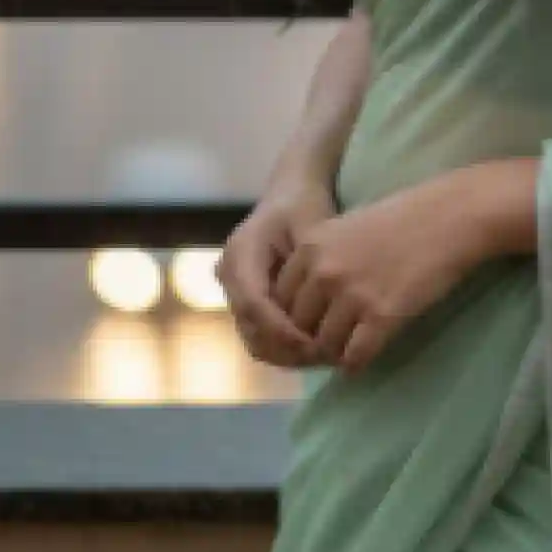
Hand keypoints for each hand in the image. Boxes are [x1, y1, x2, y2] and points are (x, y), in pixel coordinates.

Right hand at [215, 180, 337, 368]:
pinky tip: (314, 349)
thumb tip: (319, 309)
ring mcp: (235, 292)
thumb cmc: (303, 206)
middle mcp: (229, 276)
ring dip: (285, 353)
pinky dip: (284, 347)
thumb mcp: (311, 227)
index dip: (281, 329)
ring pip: (254, 337)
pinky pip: (260, 334)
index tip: (313, 343)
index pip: (254, 303)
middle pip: (250, 327)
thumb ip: (311, 266)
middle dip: (284, 348)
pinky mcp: (247, 302)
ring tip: (322, 357)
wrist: (290, 194)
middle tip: (322, 357)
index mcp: (241, 254)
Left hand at [270, 172, 486, 375]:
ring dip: (334, 354)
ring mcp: (352, 295)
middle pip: (298, 327)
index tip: (311, 324)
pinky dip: (357, 363)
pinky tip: (365, 357)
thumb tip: (307, 301)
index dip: (294, 317)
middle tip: (328, 344)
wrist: (451, 216)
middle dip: (311, 340)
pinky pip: (355, 356)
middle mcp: (323, 272)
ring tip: (347, 351)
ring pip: (324, 346)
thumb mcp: (347, 228)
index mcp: (310, 246)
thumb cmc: (404, 216)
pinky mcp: (382, 316)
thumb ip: (320, 259)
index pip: (280, 300)